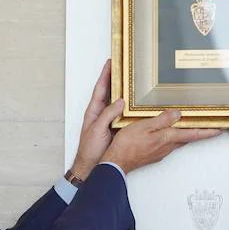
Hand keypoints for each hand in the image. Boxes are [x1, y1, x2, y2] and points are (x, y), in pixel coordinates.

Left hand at [70, 60, 123, 178]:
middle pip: (110, 92)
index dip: (105, 75)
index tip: (111, 61)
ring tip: (134, 81)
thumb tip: (119, 101)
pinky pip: (125, 114)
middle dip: (116, 79)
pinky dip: (131, 107)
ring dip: (125, 92)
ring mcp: (110, 121)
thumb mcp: (97, 130)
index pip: (100, 88)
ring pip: (119, 103)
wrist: (91, 167)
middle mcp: (102, 114)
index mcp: (94, 111)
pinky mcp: (117, 129)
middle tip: (125, 67)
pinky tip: (139, 104)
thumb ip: (107, 115)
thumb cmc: (90, 150)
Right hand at [102, 109, 219, 173]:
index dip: (207, 131)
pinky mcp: (154, 154)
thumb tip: (177, 114)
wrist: (117, 162)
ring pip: (179, 141)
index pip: (192, 134)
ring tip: (193, 127)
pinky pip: (169, 144)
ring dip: (188, 135)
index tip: (220, 129)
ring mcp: (161, 151)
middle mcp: (167, 146)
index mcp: (167, 138)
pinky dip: (175, 137)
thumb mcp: (144, 127)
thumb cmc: (128, 145)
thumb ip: (162, 121)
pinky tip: (170, 133)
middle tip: (211, 127)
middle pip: (188, 138)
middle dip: (200, 132)